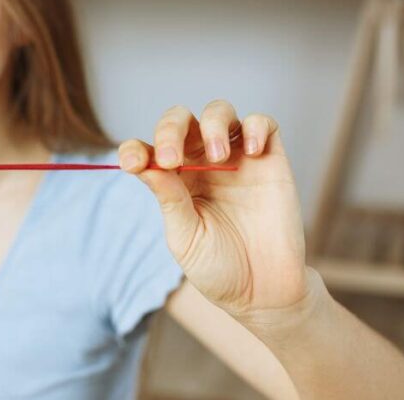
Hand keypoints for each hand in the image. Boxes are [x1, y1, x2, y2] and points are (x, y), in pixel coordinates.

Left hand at [119, 100, 309, 319]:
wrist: (265, 292)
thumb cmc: (219, 268)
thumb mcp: (185, 237)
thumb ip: (169, 199)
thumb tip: (146, 164)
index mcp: (173, 181)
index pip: (147, 149)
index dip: (136, 149)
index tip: (132, 163)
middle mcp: (201, 164)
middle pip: (180, 121)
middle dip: (169, 130)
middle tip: (171, 159)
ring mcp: (236, 158)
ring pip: (219, 112)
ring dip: (212, 124)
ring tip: (217, 156)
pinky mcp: (270, 160)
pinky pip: (263, 123)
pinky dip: (255, 127)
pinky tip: (250, 152)